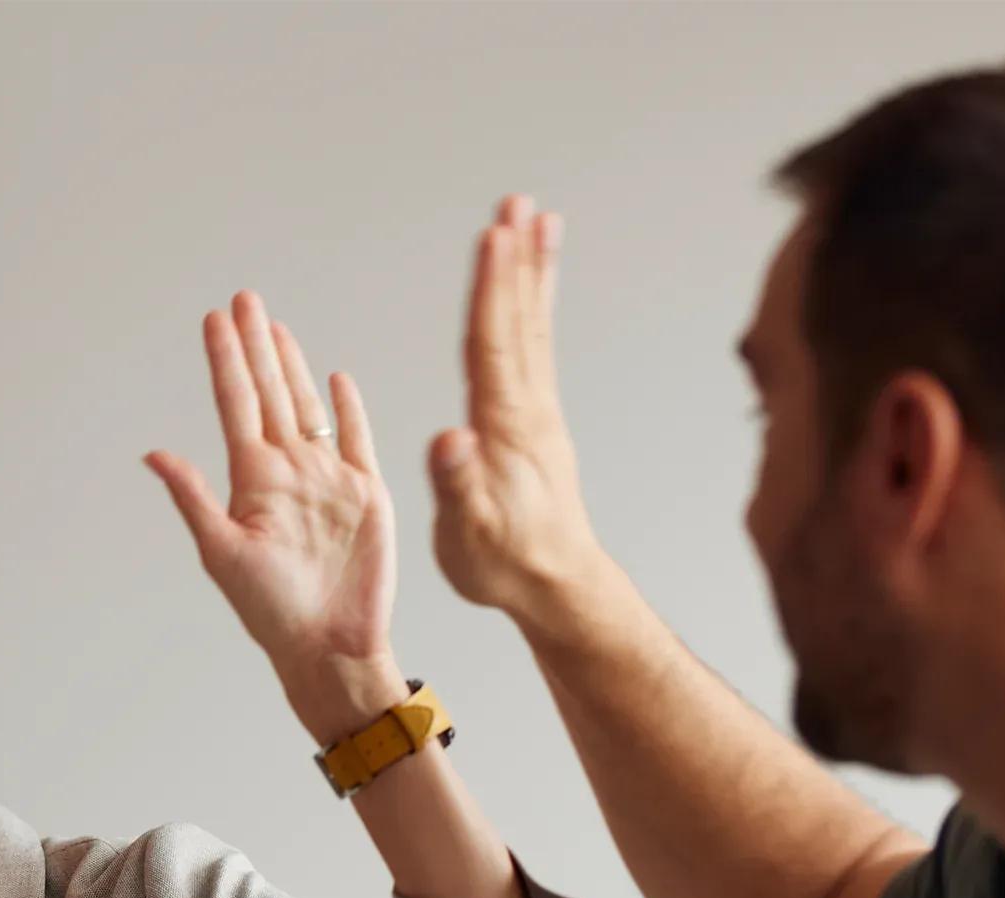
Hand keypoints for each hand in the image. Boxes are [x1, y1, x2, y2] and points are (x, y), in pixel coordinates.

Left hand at [146, 291, 409, 745]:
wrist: (331, 644)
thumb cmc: (271, 610)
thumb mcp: (222, 552)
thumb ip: (193, 497)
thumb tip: (152, 453)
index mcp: (253, 481)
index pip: (236, 405)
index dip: (226, 361)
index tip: (213, 318)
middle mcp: (289, 472)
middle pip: (270, 393)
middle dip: (257, 346)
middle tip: (243, 298)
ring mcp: (328, 479)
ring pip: (307, 407)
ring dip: (292, 366)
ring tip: (276, 326)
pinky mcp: (366, 493)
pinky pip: (356, 438)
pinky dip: (346, 408)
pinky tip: (334, 379)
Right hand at [430, 195, 604, 634]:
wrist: (554, 585)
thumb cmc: (505, 563)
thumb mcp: (470, 533)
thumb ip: (458, 485)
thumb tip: (450, 440)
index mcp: (504, 426)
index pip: (494, 344)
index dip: (492, 290)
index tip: (494, 234)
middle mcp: (527, 409)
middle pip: (518, 321)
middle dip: (515, 261)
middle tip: (517, 204)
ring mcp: (537, 413)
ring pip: (531, 329)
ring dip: (530, 275)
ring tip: (533, 222)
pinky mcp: (537, 423)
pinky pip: (534, 351)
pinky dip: (532, 313)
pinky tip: (529, 295)